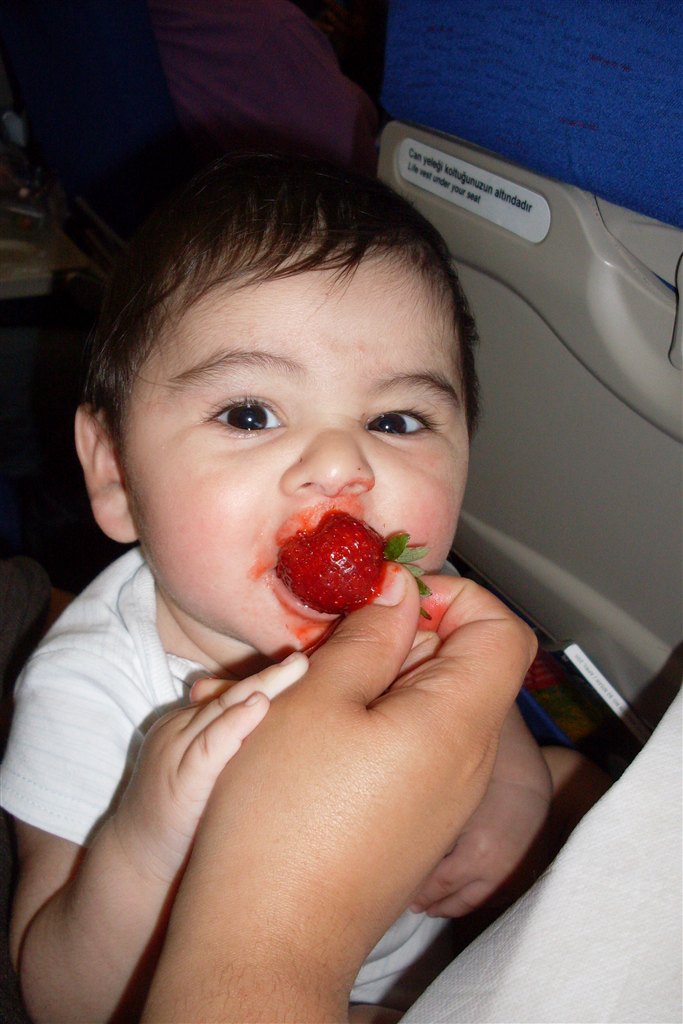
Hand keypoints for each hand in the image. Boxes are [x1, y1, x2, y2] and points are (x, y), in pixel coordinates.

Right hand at [113, 653, 307, 883]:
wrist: (134, 860)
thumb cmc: (180, 817)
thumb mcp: (206, 771)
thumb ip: (231, 747)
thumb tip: (277, 728)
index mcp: (188, 725)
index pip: (233, 694)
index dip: (269, 680)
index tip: (305, 665)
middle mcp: (181, 731)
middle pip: (232, 695)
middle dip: (272, 676)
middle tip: (306, 660)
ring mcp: (176, 752)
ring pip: (222, 711)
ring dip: (261, 688)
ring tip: (294, 671)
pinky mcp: (179, 781)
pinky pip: (209, 747)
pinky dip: (234, 725)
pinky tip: (259, 708)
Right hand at [143, 566, 536, 1022]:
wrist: (269, 940)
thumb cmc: (284, 816)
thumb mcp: (318, 700)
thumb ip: (370, 636)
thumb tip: (401, 590)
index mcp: (458, 722)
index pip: (502, 628)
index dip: (451, 596)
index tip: (386, 598)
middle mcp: (468, 762)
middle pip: (468, 665)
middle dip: (405, 634)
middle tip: (334, 643)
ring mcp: (446, 799)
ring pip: (436, 705)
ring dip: (384, 678)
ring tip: (318, 689)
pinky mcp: (417, 823)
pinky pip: (417, 748)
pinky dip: (379, 721)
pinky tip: (321, 737)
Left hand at [410, 777, 550, 917]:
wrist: (526, 784)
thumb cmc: (486, 791)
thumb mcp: (456, 816)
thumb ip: (437, 844)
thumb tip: (413, 864)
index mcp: (476, 856)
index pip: (441, 885)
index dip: (423, 894)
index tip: (407, 898)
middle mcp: (496, 872)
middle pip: (460, 900)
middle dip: (438, 906)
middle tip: (418, 908)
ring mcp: (511, 876)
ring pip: (478, 902)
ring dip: (456, 906)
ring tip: (437, 907)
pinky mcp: (521, 874)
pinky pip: (494, 895)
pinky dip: (476, 898)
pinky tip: (462, 896)